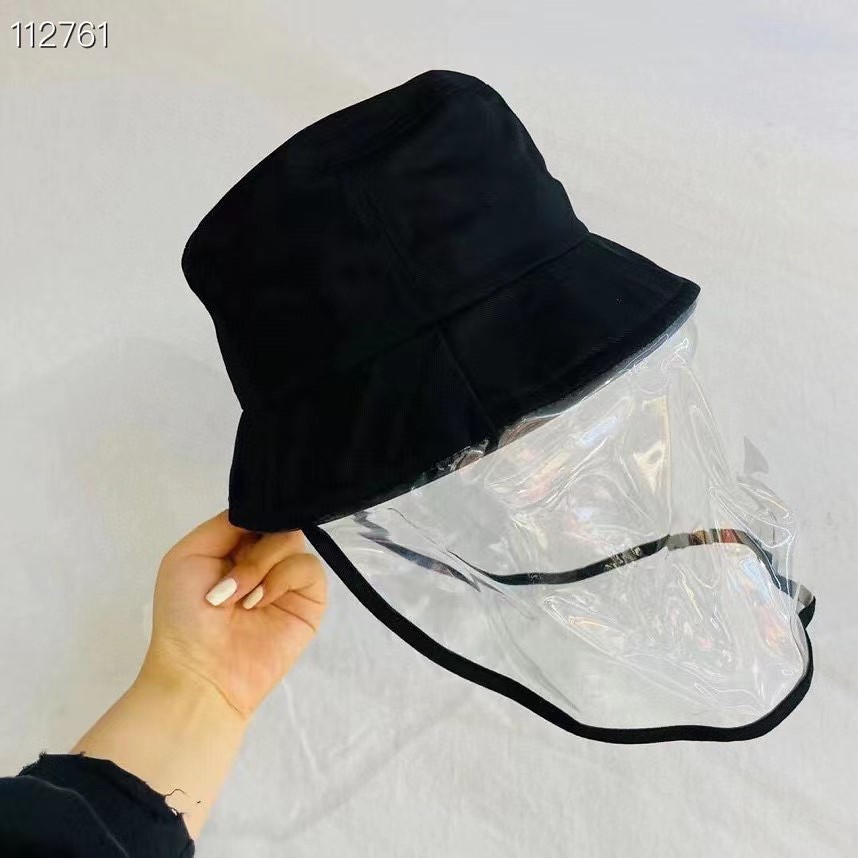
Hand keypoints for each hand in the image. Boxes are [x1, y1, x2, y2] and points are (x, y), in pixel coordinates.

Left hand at [141, 509, 326, 719]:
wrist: (199, 672)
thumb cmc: (183, 616)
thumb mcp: (188, 555)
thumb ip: (226, 523)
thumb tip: (264, 512)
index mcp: (236, 547)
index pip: (258, 513)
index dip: (254, 515)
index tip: (239, 531)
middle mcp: (265, 559)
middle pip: (279, 522)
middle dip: (254, 546)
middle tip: (231, 579)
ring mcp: (288, 581)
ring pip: (295, 541)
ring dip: (261, 565)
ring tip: (240, 600)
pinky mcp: (310, 602)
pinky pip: (309, 568)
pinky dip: (281, 579)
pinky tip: (258, 603)